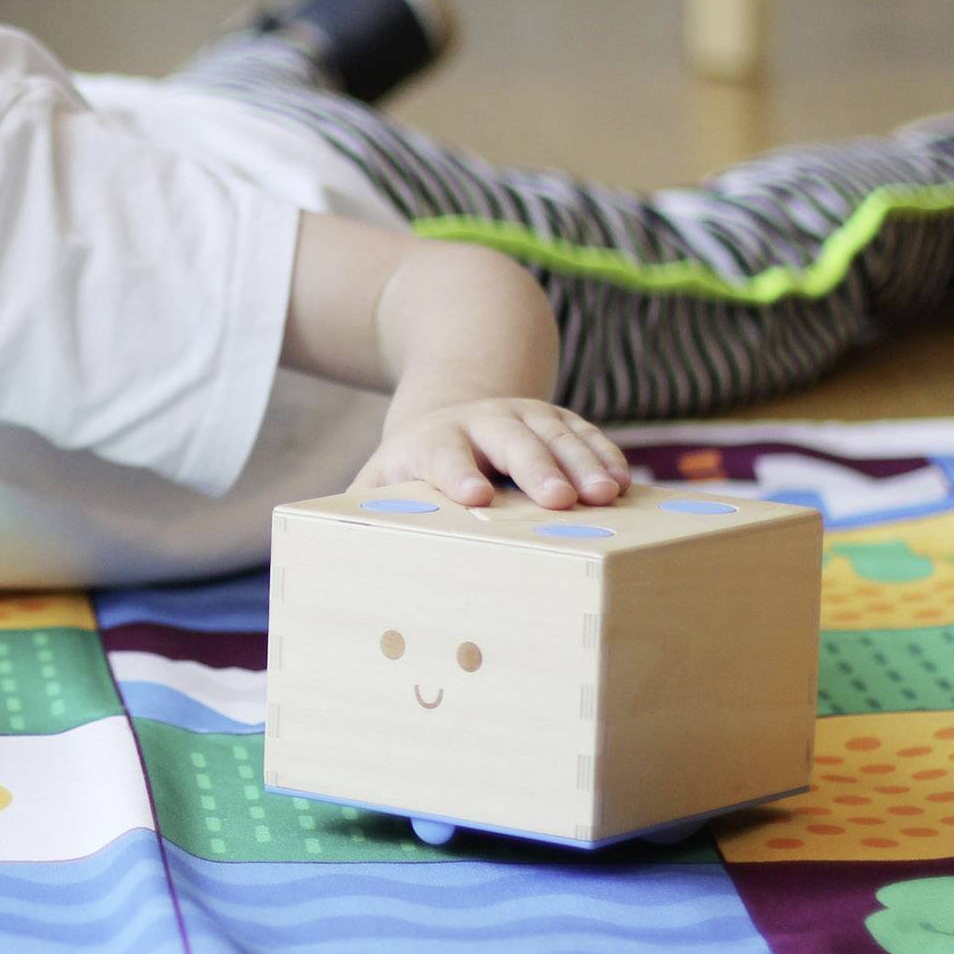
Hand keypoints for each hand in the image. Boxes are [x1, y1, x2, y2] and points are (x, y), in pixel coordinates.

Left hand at [353, 397, 628, 509]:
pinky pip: (585, 433)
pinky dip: (605, 454)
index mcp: (433, 441)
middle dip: (535, 468)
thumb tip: (328, 547)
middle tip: (559, 500)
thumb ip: (361, 509)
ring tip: (606, 495)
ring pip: (555, 434)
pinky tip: (625, 481)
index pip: (443, 455)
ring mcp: (524, 416)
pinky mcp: (558, 419)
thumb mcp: (382, 479)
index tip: (474, 497)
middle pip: (510, 441)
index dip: (456, 474)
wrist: (451, 406)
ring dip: (582, 464)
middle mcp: (481, 422)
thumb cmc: (414, 466)